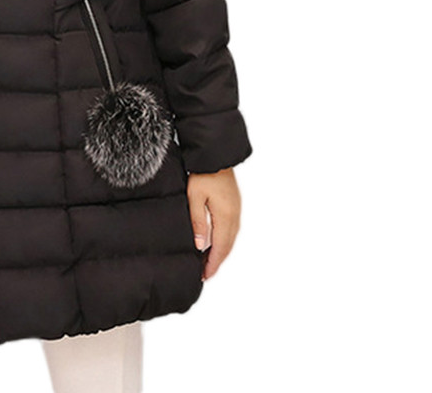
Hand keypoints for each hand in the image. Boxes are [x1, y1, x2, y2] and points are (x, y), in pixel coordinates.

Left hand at [186, 166, 240, 280]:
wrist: (216, 156)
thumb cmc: (203, 174)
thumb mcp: (194, 197)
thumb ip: (198, 222)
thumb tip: (201, 246)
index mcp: (226, 217)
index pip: (220, 248)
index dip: (213, 264)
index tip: (204, 276)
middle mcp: (235, 216)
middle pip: (227, 246)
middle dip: (217, 262)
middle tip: (205, 274)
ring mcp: (236, 211)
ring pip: (230, 239)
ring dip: (221, 252)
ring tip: (208, 262)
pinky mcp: (234, 205)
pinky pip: (230, 229)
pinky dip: (224, 240)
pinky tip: (215, 243)